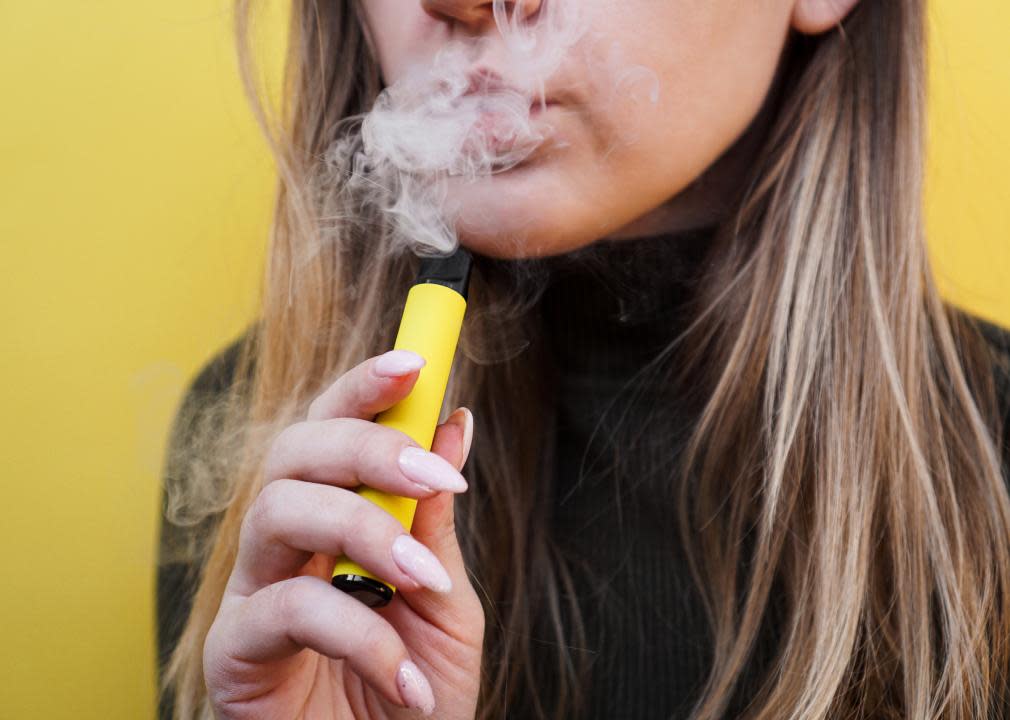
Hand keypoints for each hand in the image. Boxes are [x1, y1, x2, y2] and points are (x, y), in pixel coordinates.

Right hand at [203, 349, 483, 718]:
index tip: (416, 362)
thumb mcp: (444, 599)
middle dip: (365, 445)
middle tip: (431, 473)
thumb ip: (435, 519)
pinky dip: (359, 633)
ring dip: (365, 528)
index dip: (364, 389)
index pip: (333, 432)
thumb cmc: (417, 691)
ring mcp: (254, 592)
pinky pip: (287, 608)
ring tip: (422, 579)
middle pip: (294, 451)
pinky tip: (402, 672)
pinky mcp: (234, 651)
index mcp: (334, 522)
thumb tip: (453, 423)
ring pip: (278, 507)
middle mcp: (286, 545)